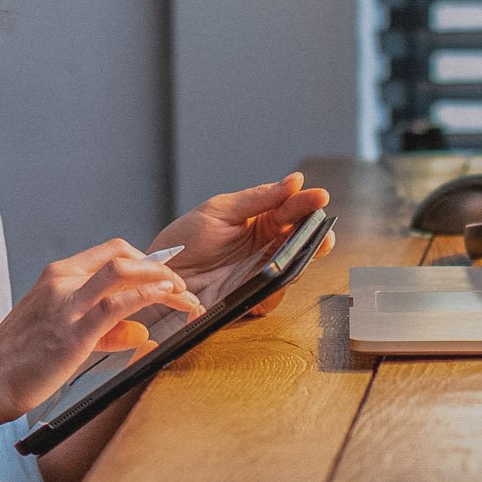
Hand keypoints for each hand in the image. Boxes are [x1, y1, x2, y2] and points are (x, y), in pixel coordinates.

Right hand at [0, 241, 201, 421]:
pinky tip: (167, 299)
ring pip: (124, 271)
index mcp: (56, 278)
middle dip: (160, 266)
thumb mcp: (61, 337)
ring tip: (184, 296)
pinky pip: (118, 302)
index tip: (166, 276)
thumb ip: (103, 331)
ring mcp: (67, 303)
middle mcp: (61, 281)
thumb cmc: (18, 365)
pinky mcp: (73, 330)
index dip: (144, 260)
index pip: (109, 252)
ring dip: (162, 279)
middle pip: (123, 254)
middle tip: (182, 287)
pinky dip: (149, 295)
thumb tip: (139, 330)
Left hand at [153, 172, 333, 312]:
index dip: (306, 205)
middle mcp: (265, 249)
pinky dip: (275, 287)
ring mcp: (259, 275)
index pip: (290, 211)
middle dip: (316, 236)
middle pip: (300, 242)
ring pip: (292, 270)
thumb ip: (259, 198)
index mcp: (260, 222)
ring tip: (302, 250)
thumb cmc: (185, 240)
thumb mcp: (220, 210)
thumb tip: (294, 181)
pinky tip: (273, 276)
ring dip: (300, 262)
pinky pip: (272, 297)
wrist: (158, 275)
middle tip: (323, 231)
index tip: (320, 197)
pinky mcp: (250, 301)